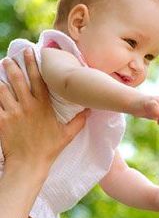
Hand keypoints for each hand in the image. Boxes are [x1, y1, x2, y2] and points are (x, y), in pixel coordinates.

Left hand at [0, 49, 87, 168]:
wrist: (28, 164)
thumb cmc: (49, 149)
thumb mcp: (67, 135)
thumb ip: (79, 121)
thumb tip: (90, 110)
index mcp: (43, 106)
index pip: (38, 79)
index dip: (33, 64)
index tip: (30, 52)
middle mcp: (27, 106)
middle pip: (17, 80)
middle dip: (12, 66)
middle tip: (9, 59)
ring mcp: (12, 113)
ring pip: (3, 90)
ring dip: (1, 79)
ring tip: (0, 70)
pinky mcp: (1, 121)